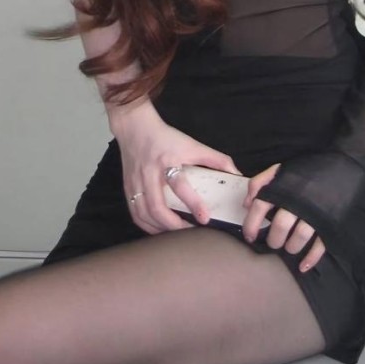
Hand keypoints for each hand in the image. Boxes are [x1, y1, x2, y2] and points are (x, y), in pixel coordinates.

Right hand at [111, 100, 240, 234]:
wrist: (135, 128)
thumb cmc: (166, 138)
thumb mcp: (192, 144)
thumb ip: (216, 159)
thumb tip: (237, 174)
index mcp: (167, 161)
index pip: (180, 185)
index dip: (193, 203)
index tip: (205, 218)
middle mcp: (149, 174)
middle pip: (157, 207)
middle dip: (174, 225)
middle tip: (191, 232)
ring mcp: (136, 183)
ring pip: (144, 214)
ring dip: (160, 229)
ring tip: (177, 235)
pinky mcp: (128, 189)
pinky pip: (136, 214)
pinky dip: (148, 226)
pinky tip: (159, 230)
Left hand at [242, 163, 326, 272]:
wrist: (340, 165)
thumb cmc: (305, 171)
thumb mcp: (280, 170)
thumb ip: (259, 182)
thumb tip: (246, 204)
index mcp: (283, 186)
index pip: (260, 206)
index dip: (251, 224)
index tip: (249, 236)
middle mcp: (298, 200)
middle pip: (280, 226)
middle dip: (274, 239)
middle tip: (273, 242)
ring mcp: (315, 212)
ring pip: (300, 237)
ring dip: (291, 247)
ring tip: (288, 247)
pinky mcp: (329, 222)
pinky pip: (320, 244)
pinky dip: (311, 258)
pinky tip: (302, 265)